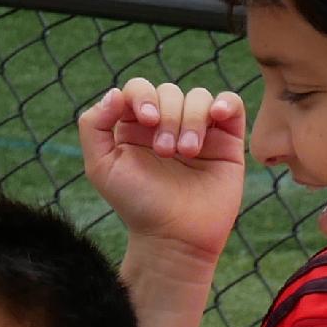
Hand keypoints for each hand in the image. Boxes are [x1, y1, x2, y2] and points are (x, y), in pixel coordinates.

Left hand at [79, 78, 247, 273]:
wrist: (174, 237)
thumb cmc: (137, 205)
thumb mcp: (101, 167)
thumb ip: (94, 126)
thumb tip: (116, 93)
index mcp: (136, 126)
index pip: (139, 88)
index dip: (142, 96)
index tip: (147, 120)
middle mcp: (167, 124)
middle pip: (169, 91)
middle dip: (168, 116)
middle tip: (166, 152)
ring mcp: (199, 130)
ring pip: (198, 97)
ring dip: (191, 119)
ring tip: (187, 152)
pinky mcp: (227, 140)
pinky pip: (232, 104)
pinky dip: (225, 103)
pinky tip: (216, 117)